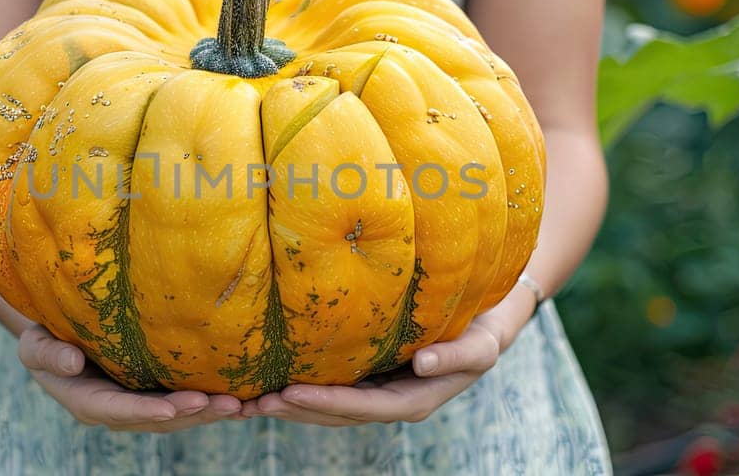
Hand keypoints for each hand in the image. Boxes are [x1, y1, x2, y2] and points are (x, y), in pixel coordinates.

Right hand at [18, 326, 243, 431]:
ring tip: (242, 405)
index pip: (118, 410)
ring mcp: (138, 404)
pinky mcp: (155, 393)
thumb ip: (47, 355)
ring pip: (177, 416)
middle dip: (193, 414)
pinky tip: (243, 400)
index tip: (172, 406)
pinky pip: (185, 402)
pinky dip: (211, 404)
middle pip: (158, 419)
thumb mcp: (34, 345)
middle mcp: (117, 410)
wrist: (58, 337)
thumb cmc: (44, 338)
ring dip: (209, 412)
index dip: (145, 410)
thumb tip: (72, 363)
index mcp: (88, 402)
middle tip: (227, 405)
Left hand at [243, 296, 536, 425]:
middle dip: (297, 409)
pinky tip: (271, 380)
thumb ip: (454, 357)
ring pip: (328, 406)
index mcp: (413, 402)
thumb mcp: (480, 346)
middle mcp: (390, 402)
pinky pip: (331, 387)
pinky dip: (302, 388)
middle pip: (337, 414)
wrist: (486, 324)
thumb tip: (421, 363)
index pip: (362, 407)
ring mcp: (377, 392)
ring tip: (251, 399)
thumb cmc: (484, 331)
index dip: (327, 403)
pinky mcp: (368, 377)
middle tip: (254, 402)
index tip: (291, 394)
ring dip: (292, 405)